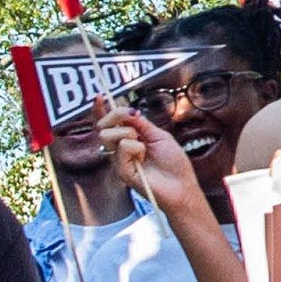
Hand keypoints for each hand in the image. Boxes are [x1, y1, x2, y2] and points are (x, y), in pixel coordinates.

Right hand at [96, 105, 203, 220]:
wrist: (181, 186)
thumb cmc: (174, 163)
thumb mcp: (159, 135)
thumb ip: (142, 123)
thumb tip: (128, 111)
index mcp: (129, 139)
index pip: (110, 123)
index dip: (102, 109)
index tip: (99, 96)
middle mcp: (120, 149)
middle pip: (104, 125)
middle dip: (116, 114)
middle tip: (134, 118)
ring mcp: (119, 160)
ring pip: (108, 134)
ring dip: (128, 133)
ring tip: (143, 146)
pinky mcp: (120, 170)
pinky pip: (122, 147)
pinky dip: (136, 147)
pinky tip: (143, 158)